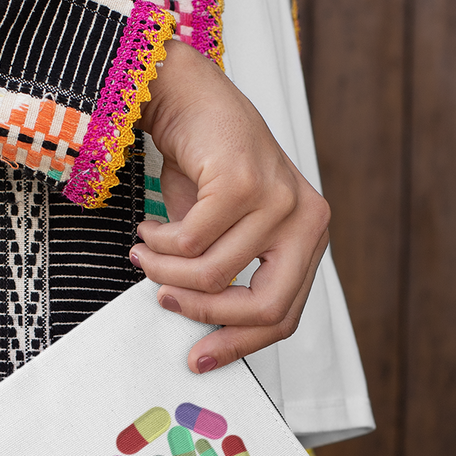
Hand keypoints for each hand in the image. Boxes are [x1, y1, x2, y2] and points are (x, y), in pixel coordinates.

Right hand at [132, 40, 330, 372]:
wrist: (188, 96)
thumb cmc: (206, 166)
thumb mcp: (225, 234)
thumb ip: (227, 280)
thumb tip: (201, 336)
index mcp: (308, 238)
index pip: (285, 314)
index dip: (239, 344)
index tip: (200, 359)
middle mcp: (308, 220)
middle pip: (267, 307)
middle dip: (207, 315)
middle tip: (166, 305)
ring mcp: (282, 200)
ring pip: (217, 274)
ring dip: (167, 271)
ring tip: (146, 255)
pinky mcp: (246, 182)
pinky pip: (193, 242)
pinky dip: (161, 243)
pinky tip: (150, 227)